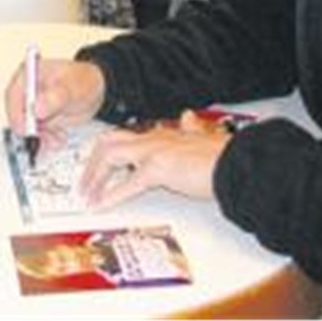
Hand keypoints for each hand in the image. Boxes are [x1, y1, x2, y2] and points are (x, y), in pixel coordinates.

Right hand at [4, 58, 105, 150]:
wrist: (96, 90)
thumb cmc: (83, 81)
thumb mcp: (72, 87)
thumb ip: (54, 97)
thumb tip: (36, 108)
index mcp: (28, 74)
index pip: (13, 95)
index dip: (16, 113)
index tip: (24, 128)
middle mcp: (27, 91)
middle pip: (16, 114)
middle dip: (28, 129)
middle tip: (41, 138)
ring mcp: (32, 106)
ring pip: (26, 127)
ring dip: (39, 137)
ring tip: (56, 139)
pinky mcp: (39, 119)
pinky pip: (37, 134)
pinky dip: (46, 140)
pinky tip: (58, 138)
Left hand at [80, 110, 231, 208]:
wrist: (238, 163)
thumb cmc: (224, 156)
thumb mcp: (203, 137)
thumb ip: (191, 129)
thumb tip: (188, 117)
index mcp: (162, 134)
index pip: (123, 136)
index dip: (104, 150)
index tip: (94, 164)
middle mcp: (154, 138)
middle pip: (108, 142)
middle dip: (92, 163)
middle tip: (84, 184)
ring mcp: (154, 152)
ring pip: (110, 156)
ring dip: (95, 177)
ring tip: (88, 196)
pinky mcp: (159, 169)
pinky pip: (129, 183)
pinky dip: (111, 194)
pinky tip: (102, 204)